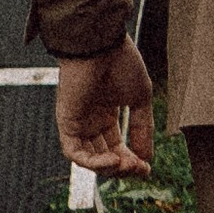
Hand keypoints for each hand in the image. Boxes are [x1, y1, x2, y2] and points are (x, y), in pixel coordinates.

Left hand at [55, 41, 154, 172]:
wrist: (101, 44)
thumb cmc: (120, 62)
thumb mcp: (140, 99)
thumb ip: (142, 129)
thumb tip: (147, 158)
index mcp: (105, 113)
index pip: (116, 147)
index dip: (131, 161)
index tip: (147, 168)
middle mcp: (89, 121)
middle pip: (103, 157)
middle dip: (123, 168)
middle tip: (140, 169)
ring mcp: (77, 122)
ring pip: (89, 159)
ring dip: (109, 168)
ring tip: (127, 165)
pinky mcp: (66, 122)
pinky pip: (74, 153)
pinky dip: (93, 163)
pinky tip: (114, 160)